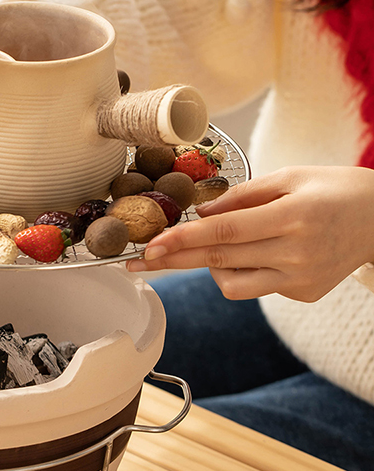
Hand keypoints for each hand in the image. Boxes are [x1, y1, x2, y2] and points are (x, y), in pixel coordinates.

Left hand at [126, 166, 373, 301]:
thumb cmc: (334, 189)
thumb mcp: (290, 177)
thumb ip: (241, 196)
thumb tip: (199, 213)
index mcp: (293, 216)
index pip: (224, 232)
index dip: (182, 239)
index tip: (149, 246)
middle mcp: (297, 252)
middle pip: (218, 259)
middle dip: (172, 261)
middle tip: (136, 263)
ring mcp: (300, 279)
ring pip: (232, 284)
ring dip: (211, 265)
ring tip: (224, 243)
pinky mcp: (302, 294)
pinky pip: (254, 286)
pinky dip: (242, 269)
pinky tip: (262, 250)